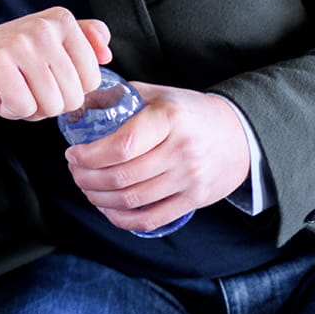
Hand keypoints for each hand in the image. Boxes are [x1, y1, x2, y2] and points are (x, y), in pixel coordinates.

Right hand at [0, 8, 111, 128]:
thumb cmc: (3, 63)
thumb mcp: (46, 46)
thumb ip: (82, 42)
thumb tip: (107, 54)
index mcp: (61, 20)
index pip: (93, 78)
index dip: (68, 91)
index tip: (42, 79)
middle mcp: (43, 26)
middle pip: (73, 96)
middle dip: (47, 104)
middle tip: (23, 87)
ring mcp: (19, 43)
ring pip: (51, 105)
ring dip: (28, 109)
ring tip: (10, 90)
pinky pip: (23, 108)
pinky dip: (9, 111)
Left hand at [65, 82, 251, 233]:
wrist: (241, 134)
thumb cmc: (190, 112)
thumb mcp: (159, 94)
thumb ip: (119, 96)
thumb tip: (78, 103)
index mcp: (168, 119)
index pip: (122, 145)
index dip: (89, 155)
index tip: (73, 154)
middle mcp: (181, 150)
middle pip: (121, 176)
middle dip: (86, 178)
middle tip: (75, 171)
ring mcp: (190, 178)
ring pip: (132, 200)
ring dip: (98, 198)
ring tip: (87, 187)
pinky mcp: (195, 199)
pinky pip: (151, 219)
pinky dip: (122, 219)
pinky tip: (108, 208)